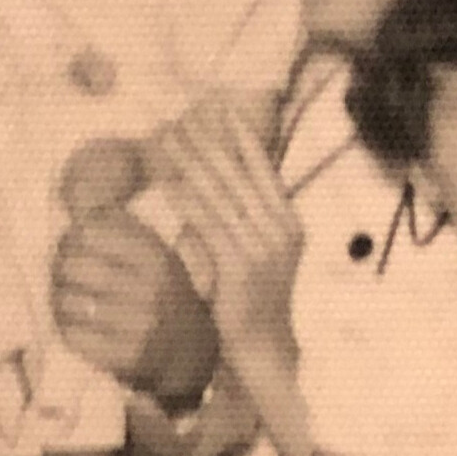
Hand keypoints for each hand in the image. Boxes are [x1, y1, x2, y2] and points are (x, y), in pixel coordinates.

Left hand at [53, 209, 219, 411]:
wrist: (188, 353)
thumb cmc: (161, 295)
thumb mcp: (155, 255)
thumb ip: (120, 230)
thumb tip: (73, 201)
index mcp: (156, 256)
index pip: (89, 232)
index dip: (70, 237)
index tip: (69, 244)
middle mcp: (150, 288)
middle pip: (72, 265)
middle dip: (58, 268)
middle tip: (59, 273)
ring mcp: (138, 324)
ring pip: (67, 301)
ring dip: (58, 299)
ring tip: (63, 298)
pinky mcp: (125, 356)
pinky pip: (73, 335)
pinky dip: (64, 327)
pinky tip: (71, 322)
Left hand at [151, 106, 301, 375]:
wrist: (263, 347)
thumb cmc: (251, 299)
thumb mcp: (253, 251)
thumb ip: (238, 218)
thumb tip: (207, 184)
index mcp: (288, 220)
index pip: (262, 167)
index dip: (240, 135)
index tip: (217, 108)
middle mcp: (280, 229)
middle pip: (238, 174)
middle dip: (208, 142)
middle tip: (181, 117)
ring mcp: (263, 247)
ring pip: (221, 193)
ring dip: (192, 162)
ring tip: (168, 138)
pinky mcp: (241, 266)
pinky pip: (209, 224)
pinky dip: (188, 200)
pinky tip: (169, 182)